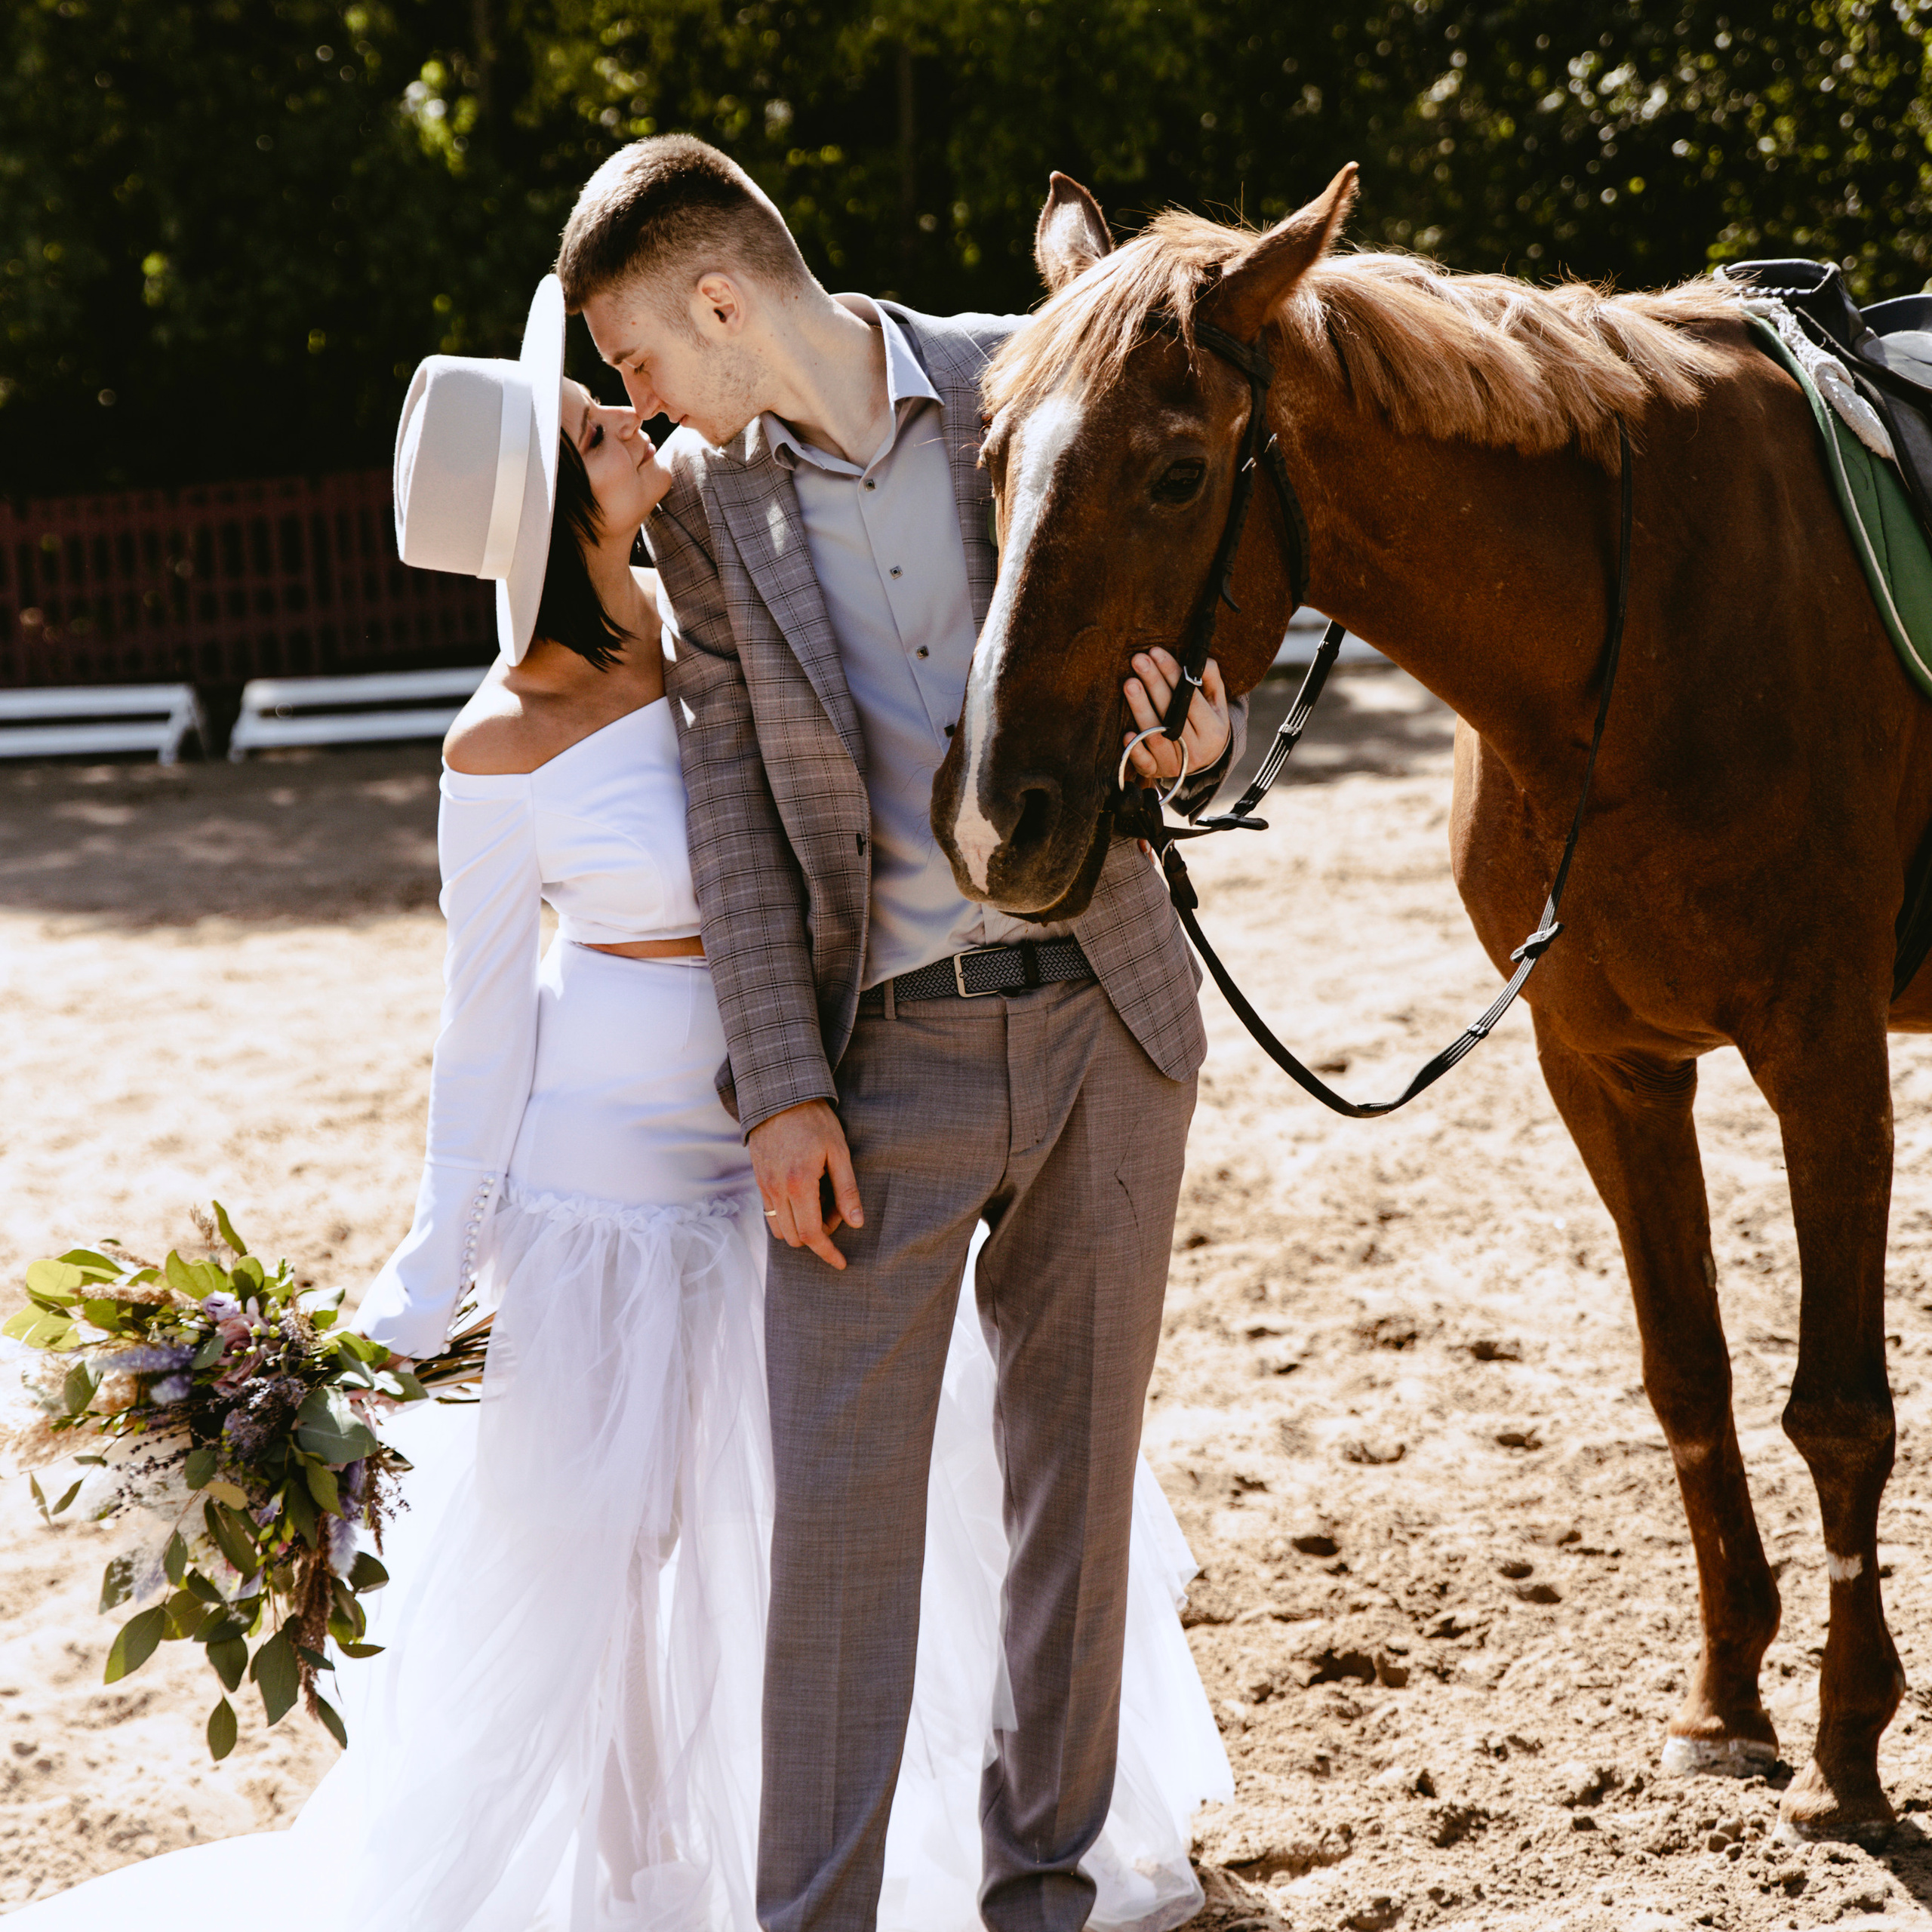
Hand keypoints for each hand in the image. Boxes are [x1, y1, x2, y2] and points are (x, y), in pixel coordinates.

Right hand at [748, 1099, 862, 1270]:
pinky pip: (770, 1213)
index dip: (827, 1252)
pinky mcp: (758, 1180)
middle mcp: (777, 1189)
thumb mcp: (839, 1152)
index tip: (841, 1262)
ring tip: (821, 1202)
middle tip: (837, 1211)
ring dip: (801, 1227)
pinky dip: (788, 1216)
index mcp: (799, 1184)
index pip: (812, 1234)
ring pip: (780, 1229)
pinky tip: (805, 1196)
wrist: (779, 1096)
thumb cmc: (814, 1121)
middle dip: (819, 1236)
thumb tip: (856, 1223)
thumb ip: (847, 1190)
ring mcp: (764, 1186)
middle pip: (795, 1237)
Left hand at [1123, 650, 1229, 785]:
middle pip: (1171, 714)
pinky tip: (1127, 733)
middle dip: (1153, 683)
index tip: (1156, 652)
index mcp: (1213, 730)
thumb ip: (1211, 680)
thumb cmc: (1206, 723)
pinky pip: (1144, 763)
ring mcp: (1175, 763)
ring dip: (1140, 709)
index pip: (1191, 698)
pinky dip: (1135, 750)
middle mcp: (1196, 750)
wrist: (1203, 761)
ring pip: (1155, 735)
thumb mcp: (1216, 703)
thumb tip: (1201, 661)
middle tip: (1138, 660)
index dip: (1173, 674)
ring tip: (1129, 683)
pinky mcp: (1156, 772)